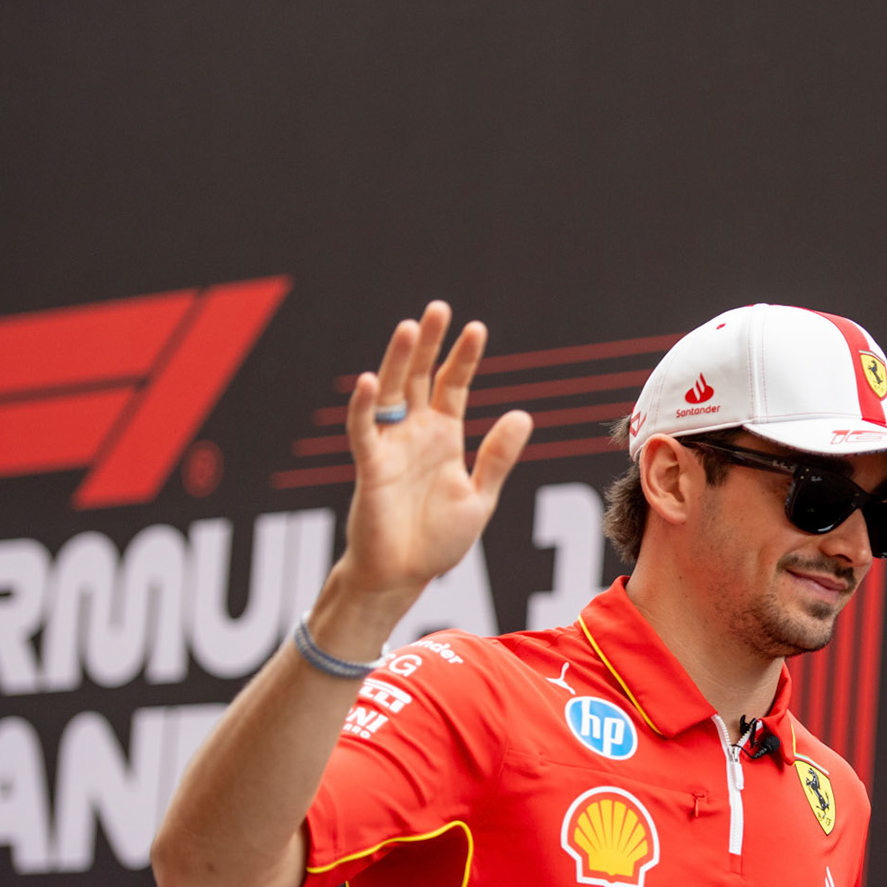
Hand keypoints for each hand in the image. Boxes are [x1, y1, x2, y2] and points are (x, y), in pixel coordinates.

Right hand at [323, 302, 532, 644]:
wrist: (403, 577)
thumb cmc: (437, 542)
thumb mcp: (479, 497)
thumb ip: (497, 458)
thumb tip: (522, 414)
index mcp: (444, 438)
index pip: (453, 386)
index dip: (463, 358)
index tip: (476, 328)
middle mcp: (415, 434)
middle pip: (421, 378)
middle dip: (430, 345)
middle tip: (439, 309)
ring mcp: (390, 447)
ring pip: (392, 394)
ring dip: (399, 362)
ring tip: (409, 328)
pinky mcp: (369, 467)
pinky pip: (363, 431)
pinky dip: (365, 406)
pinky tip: (371, 381)